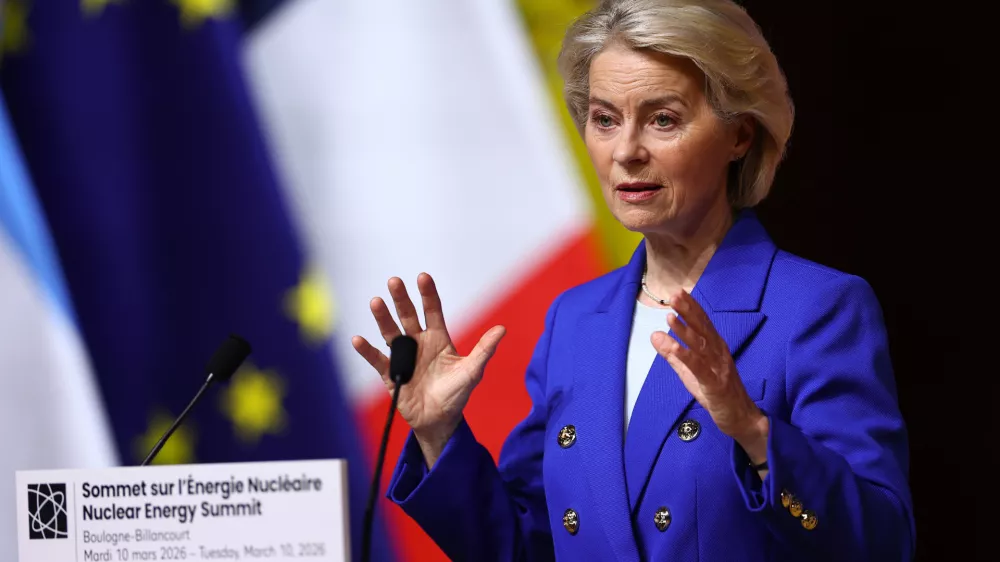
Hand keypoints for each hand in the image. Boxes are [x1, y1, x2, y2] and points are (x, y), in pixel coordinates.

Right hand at [352, 273, 505, 465]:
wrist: (440, 421)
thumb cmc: (457, 393)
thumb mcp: (472, 371)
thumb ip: (484, 350)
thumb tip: (502, 329)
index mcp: (438, 338)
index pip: (432, 310)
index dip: (428, 294)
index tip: (423, 277)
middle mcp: (418, 342)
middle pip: (408, 316)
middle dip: (401, 299)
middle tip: (394, 281)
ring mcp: (403, 357)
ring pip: (391, 333)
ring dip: (383, 318)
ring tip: (376, 302)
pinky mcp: (391, 375)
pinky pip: (377, 360)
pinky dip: (367, 351)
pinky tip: (358, 340)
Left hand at [650, 289, 767, 462]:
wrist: (742, 418)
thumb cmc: (717, 393)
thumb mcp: (691, 373)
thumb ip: (674, 354)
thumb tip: (654, 335)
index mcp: (715, 348)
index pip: (703, 323)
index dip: (691, 307)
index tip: (679, 292)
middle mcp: (719, 354)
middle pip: (702, 329)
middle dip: (688, 311)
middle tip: (674, 295)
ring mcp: (718, 368)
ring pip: (701, 346)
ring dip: (685, 331)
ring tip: (670, 316)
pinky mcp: (715, 385)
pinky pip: (699, 368)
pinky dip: (686, 357)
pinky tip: (674, 347)